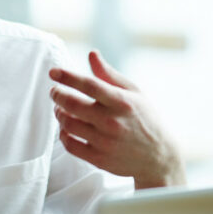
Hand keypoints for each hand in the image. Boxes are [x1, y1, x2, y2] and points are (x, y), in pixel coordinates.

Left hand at [49, 51, 184, 188]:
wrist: (159, 157)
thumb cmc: (145, 119)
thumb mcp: (134, 92)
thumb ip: (110, 74)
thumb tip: (91, 54)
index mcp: (122, 102)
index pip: (88, 85)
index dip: (67, 77)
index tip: (53, 72)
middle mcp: (112, 122)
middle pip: (72, 104)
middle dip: (58, 95)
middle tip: (55, 91)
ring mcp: (105, 142)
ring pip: (68, 124)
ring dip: (59, 113)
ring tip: (60, 108)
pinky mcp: (99, 159)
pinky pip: (70, 145)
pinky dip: (63, 134)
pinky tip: (66, 127)